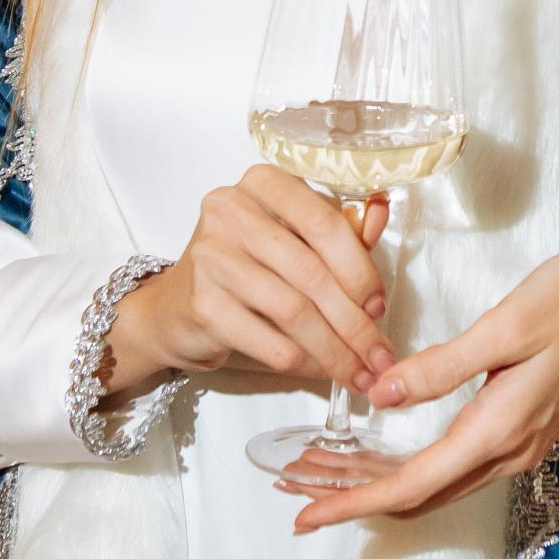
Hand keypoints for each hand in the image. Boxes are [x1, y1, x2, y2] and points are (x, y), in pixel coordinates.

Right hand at [104, 169, 393, 399]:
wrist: (176, 307)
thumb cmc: (247, 267)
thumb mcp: (295, 239)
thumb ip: (340, 229)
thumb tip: (381, 213)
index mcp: (263, 183)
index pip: (324, 222)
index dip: (360, 269)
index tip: (380, 306)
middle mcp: (231, 211)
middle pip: (312, 272)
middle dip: (354, 322)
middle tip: (379, 356)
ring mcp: (211, 256)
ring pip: (294, 311)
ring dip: (335, 350)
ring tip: (359, 374)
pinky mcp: (203, 304)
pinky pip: (269, 341)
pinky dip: (305, 362)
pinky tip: (322, 373)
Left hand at [279, 238, 558, 531]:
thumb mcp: (505, 326)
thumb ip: (441, 366)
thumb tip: (379, 396)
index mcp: (499, 429)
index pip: (413, 484)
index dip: (355, 502)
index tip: (306, 513)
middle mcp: (507, 452)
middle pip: (417, 495)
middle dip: (353, 497)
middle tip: (294, 490)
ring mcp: (516, 447)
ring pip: (433, 484)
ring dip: (376, 483)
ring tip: (321, 472)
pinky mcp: (518, 432)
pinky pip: (452, 467)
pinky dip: (406, 467)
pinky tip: (377, 454)